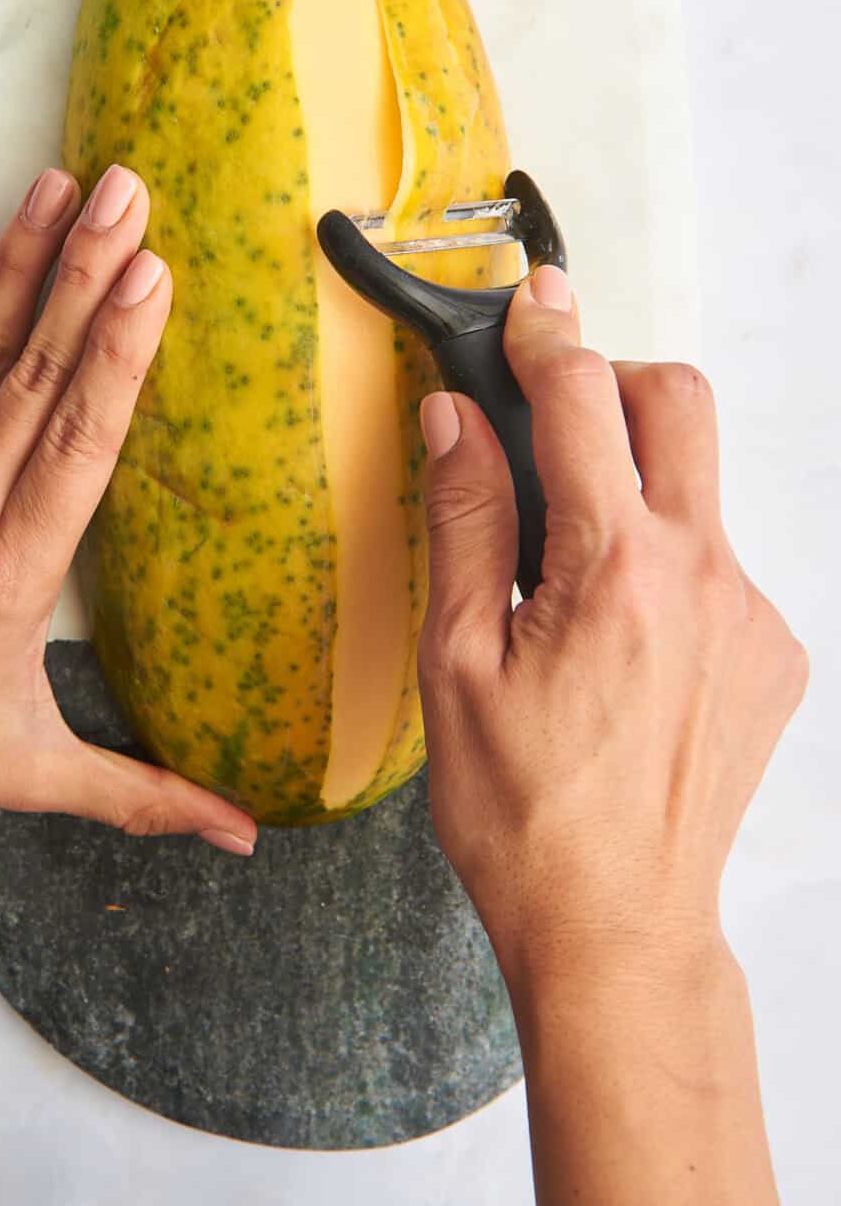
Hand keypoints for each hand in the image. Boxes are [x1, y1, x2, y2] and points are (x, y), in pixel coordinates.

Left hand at [0, 165, 256, 851]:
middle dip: (85, 273)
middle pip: (35, 373)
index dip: (118, 353)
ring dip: (20, 263)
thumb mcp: (33, 770)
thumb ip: (144, 793)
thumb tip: (245, 833)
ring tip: (59, 185)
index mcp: (16, 569)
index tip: (153, 278)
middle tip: (127, 192)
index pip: (80, 441)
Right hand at [417, 264, 805, 986]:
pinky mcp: (775, 656)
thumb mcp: (457, 663)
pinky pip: (720, 564)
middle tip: (555, 420)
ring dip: (637, 489)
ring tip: (574, 576)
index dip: (547, 333)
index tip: (529, 302)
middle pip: (681, 402)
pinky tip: (619, 642)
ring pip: (701, 489)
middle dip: (616, 382)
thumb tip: (455, 421)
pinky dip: (667, 566)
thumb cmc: (524, 813)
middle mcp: (704, 575)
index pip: (583, 398)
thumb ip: (465, 523)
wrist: (618, 928)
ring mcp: (751, 616)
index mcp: (615, 568)